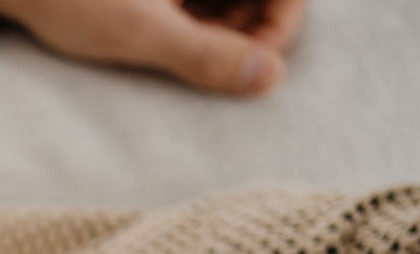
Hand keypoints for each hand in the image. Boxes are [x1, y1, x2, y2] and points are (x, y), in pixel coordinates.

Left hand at [0, 0, 306, 94]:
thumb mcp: (139, 31)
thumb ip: (203, 54)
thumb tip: (268, 79)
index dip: (280, 28)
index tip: (252, 69)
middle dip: (245, 33)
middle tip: (201, 64)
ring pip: (231, 1)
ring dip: (219, 31)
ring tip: (171, 47)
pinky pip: (202, 2)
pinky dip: (193, 23)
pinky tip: (159, 35)